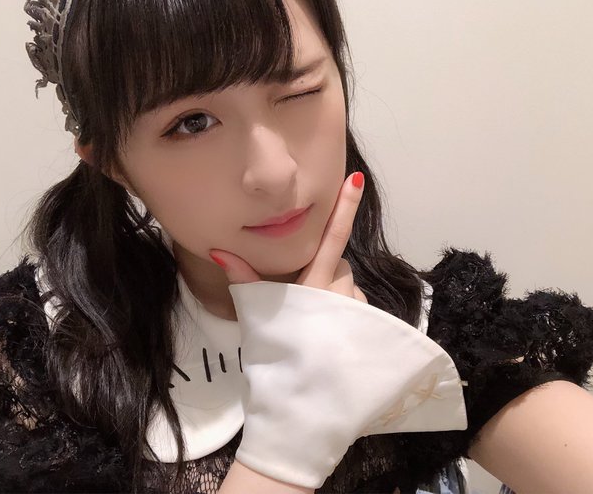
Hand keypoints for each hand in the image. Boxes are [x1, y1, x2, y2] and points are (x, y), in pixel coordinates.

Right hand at [208, 171, 465, 488]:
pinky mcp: (372, 335)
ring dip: (340, 300)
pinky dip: (351, 318)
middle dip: (327, 276)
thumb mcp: (258, 318)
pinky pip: (362, 313)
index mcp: (313, 287)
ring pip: (352, 291)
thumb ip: (245, 280)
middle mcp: (341, 295)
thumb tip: (220, 250)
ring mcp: (359, 316)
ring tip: (320, 328)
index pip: (331, 239)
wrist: (302, 412)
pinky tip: (336, 340)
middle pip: (340, 267)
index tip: (355, 179)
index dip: (342, 208)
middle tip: (306, 304)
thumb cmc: (276, 363)